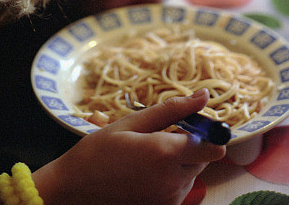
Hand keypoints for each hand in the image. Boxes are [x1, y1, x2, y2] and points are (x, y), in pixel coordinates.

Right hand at [32, 90, 225, 204]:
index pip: (214, 146)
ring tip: (145, 156)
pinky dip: (169, 178)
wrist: (74, 190)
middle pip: (204, 158)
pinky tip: (144, 173)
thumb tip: (204, 95)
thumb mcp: (132, 122)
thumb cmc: (99, 150)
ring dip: (179, 162)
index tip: (190, 123)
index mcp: (165, 154)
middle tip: (159, 136)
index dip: (207, 132)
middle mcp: (172, 181)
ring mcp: (168, 200)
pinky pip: (179, 189)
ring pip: (192, 174)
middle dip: (189, 144)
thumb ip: (172, 109)